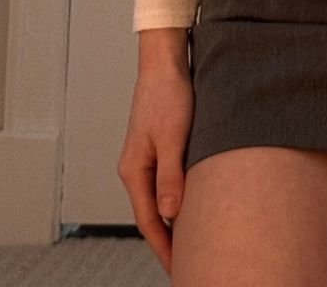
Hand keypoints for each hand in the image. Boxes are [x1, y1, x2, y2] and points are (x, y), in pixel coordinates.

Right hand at [117, 64, 194, 275]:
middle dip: (167, 241)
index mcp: (133, 170)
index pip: (148, 220)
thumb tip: (170, 214)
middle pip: (150, 214)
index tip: (180, 269)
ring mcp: (145, 157)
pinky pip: (164, 183)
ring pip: (158, 199)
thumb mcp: (174, 137)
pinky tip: (191, 204)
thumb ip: (171, 176)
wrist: (165, 61)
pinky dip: (176, 199)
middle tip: (188, 263)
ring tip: (192, 241)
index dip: (164, 247)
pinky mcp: (157, 147)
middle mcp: (135, 168)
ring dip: (172, 221)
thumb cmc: (168, 94)